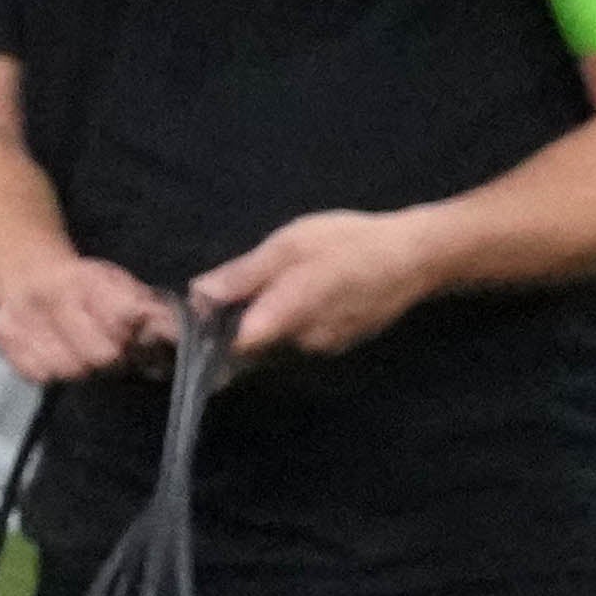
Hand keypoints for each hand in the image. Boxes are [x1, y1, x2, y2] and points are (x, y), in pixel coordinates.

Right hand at [0, 248, 186, 384]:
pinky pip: (39, 375)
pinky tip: (58, 357)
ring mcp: (21, 317)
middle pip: (100, 355)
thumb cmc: (86, 287)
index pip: (126, 319)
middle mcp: (50, 294)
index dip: (139, 337)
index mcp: (88, 278)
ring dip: (83, 370)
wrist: (28, 275)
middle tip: (114, 353)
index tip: (139, 338)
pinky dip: (54, 372)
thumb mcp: (121, 287)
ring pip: (68, 370)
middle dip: (114, 360)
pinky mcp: (3, 339)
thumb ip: (150, 310)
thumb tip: (177, 335)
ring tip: (84, 355)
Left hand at [192, 205, 440, 365]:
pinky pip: (292, 345)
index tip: (181, 329)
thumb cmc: (349, 243)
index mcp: (288, 316)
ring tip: (237, 302)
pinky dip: (276, 331)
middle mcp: (302, 344)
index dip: (202, 343)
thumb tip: (198, 295)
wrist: (414, 259)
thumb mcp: (290, 245)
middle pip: (246, 353)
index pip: (232, 349)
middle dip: (221, 335)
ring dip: (249, 332)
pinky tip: (277, 304)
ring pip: (269, 350)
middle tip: (199, 312)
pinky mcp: (333, 349)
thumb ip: (244, 275)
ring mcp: (320, 351)